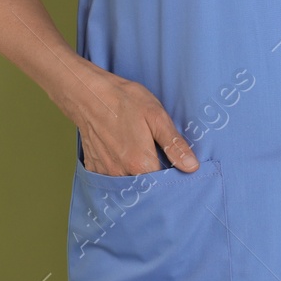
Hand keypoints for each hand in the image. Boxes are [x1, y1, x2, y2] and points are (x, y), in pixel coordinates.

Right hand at [64, 63, 198, 176]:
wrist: (89, 94)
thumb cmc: (125, 101)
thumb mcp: (156, 116)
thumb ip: (174, 145)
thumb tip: (192, 167)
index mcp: (139, 163)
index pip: (162, 184)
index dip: (172, 177)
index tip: (177, 168)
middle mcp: (120, 173)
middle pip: (144, 186)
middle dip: (154, 179)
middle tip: (159, 157)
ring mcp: (104, 171)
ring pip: (127, 184)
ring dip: (136, 176)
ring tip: (141, 155)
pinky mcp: (93, 166)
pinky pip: (110, 178)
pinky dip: (119, 172)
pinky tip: (124, 155)